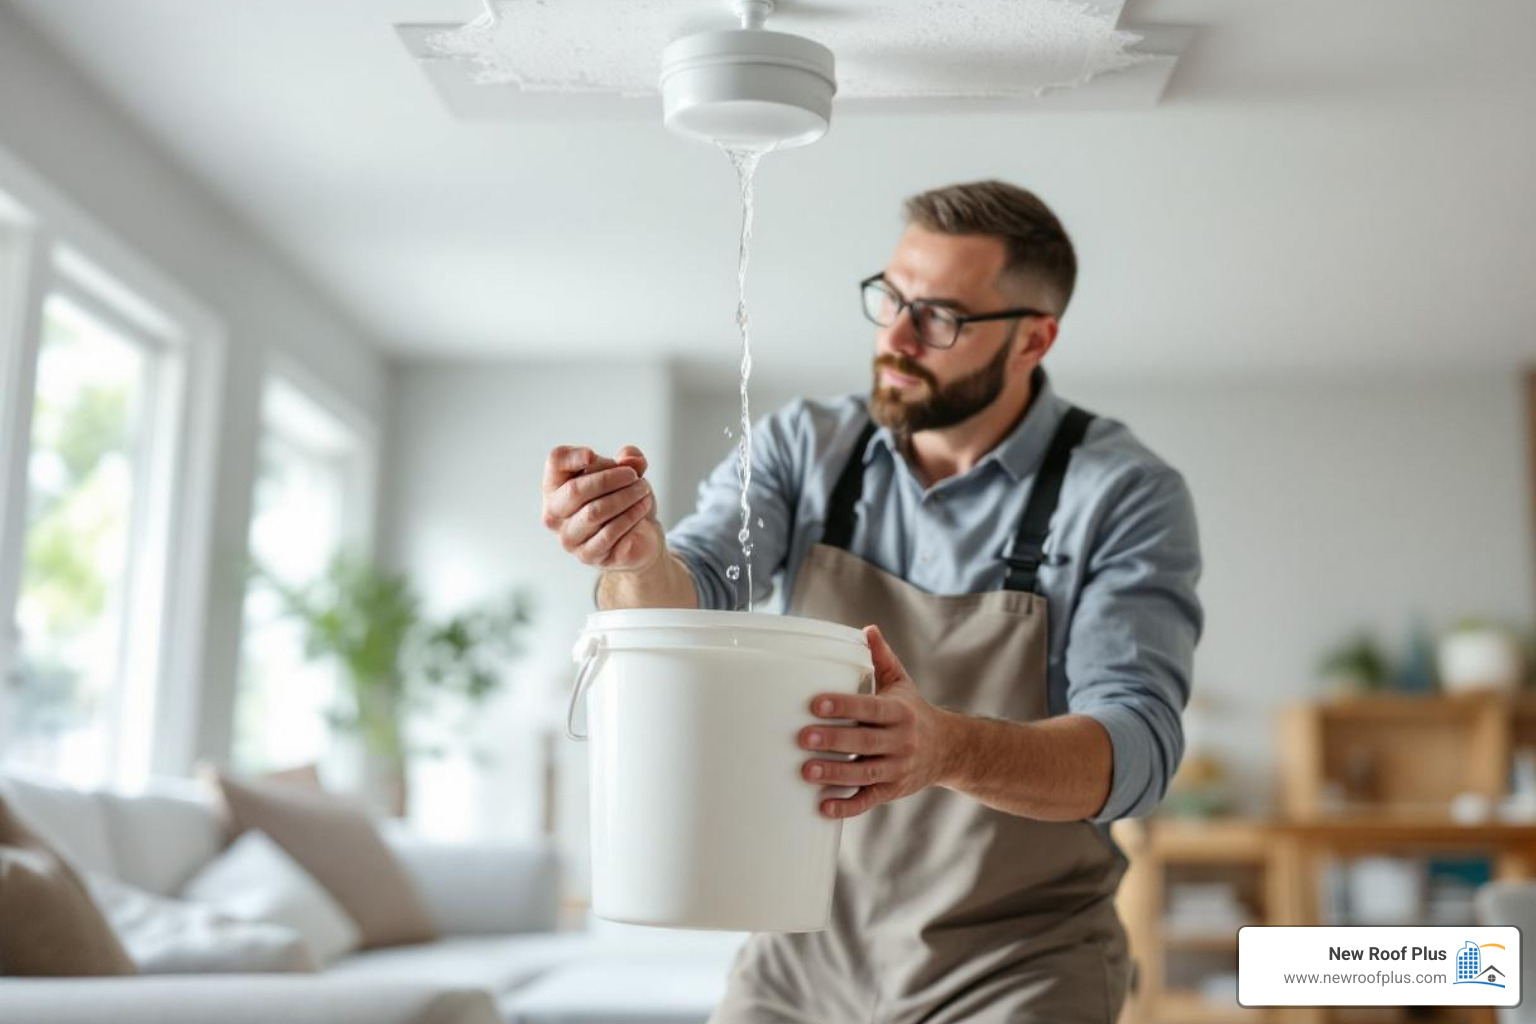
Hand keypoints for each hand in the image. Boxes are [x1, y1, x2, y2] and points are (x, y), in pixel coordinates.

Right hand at [541, 444, 661, 570]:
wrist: (638, 538)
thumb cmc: (623, 501)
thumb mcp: (628, 474)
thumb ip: (629, 460)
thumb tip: (630, 458)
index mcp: (556, 486)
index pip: (554, 463)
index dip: (571, 456)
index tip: (592, 455)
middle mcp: (555, 513)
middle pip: (575, 489)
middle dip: (609, 479)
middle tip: (634, 476)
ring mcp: (568, 537)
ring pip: (594, 512)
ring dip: (624, 497)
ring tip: (643, 490)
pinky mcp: (587, 555)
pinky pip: (608, 533)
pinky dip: (629, 516)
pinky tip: (643, 507)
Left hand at [799, 625, 956, 818]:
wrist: (949, 750)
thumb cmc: (913, 711)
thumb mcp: (901, 683)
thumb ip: (882, 658)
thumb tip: (866, 629)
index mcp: (899, 712)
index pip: (870, 708)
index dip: (844, 706)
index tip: (816, 704)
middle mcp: (900, 741)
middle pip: (865, 742)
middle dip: (833, 741)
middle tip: (802, 737)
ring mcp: (897, 769)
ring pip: (865, 774)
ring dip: (835, 774)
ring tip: (806, 771)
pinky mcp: (892, 790)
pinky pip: (868, 800)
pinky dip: (846, 806)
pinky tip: (823, 807)